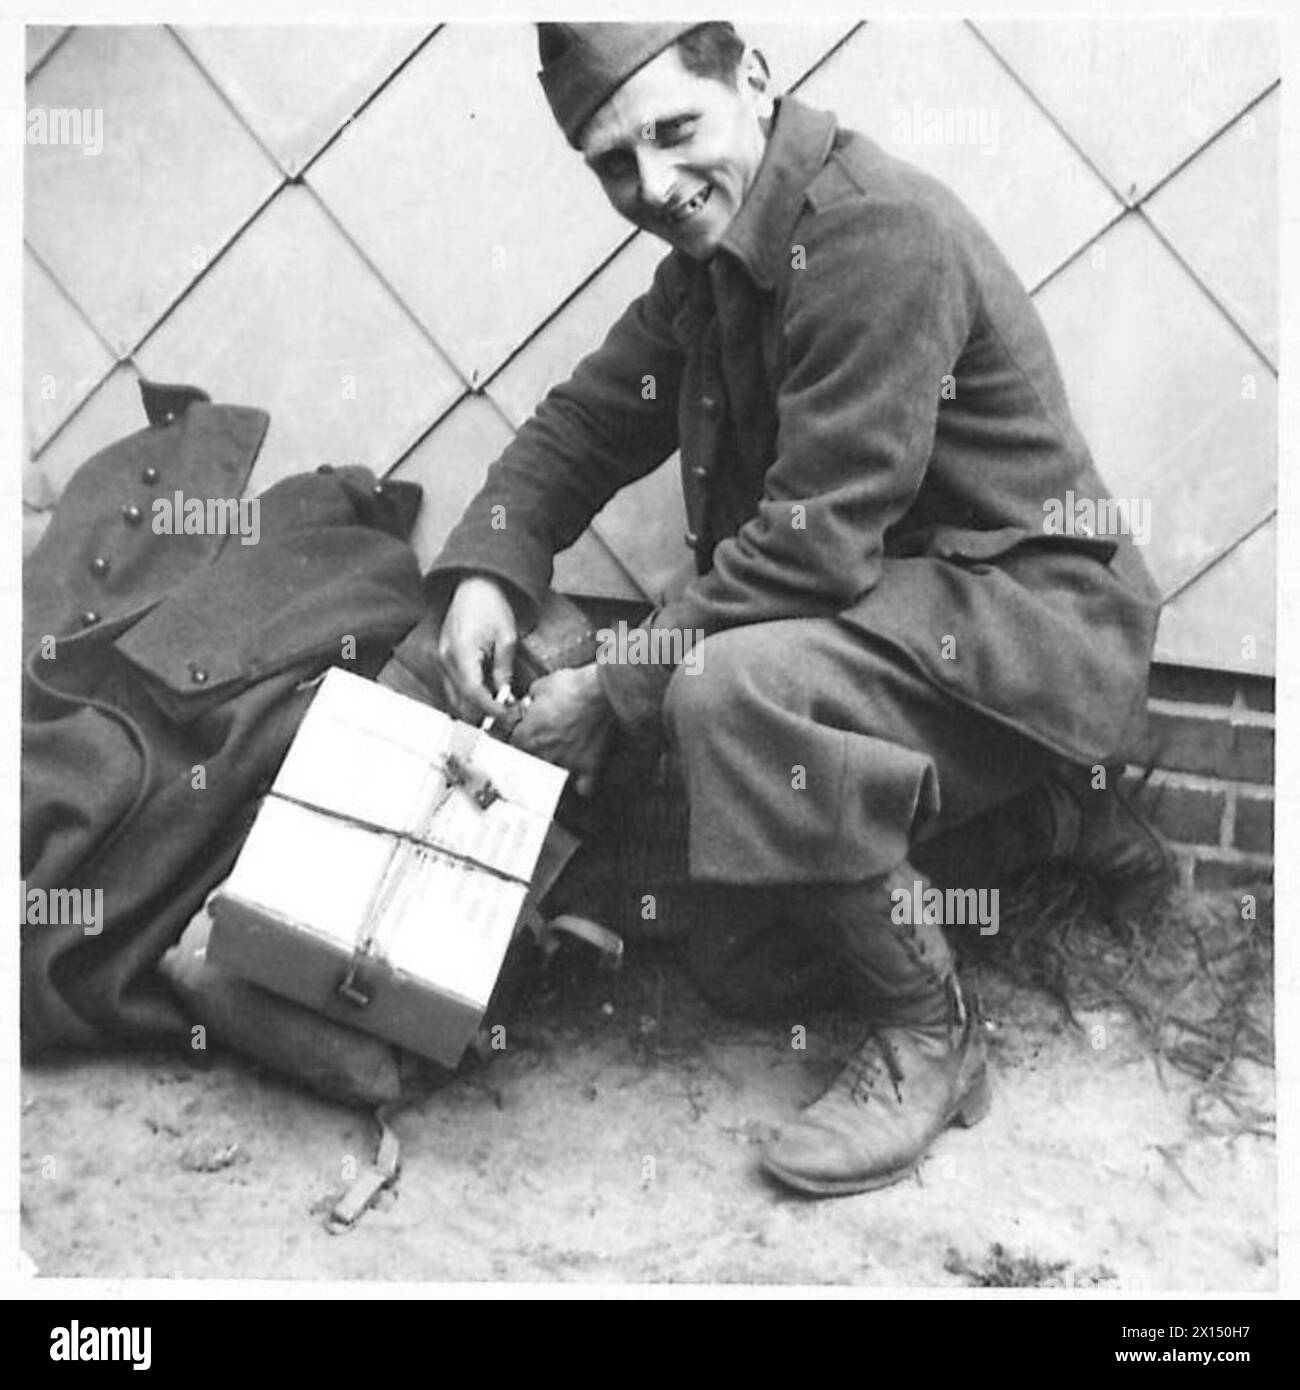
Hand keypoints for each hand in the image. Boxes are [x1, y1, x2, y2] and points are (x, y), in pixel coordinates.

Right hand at [436, 575, 517, 721]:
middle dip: (483, 712)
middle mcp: (446, 658)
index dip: (491, 709)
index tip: (507, 716)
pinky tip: (485, 694)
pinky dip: (466, 694)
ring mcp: (441, 658)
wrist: (475, 585)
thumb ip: (504, 669)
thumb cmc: (491, 606)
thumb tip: (504, 695)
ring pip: (453, 696)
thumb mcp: (507, 637)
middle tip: (506, 715)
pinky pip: (451, 685)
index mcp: (462, 652)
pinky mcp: (442, 657)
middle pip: (460, 700)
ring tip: (498, 706)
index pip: (474, 693)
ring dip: (474, 706)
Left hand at [511, 664, 613, 791]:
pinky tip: (578, 778)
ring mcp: (566, 764)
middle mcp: (543, 756)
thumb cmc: (572, 688)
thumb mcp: (540, 686)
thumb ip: (530, 701)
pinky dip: (580, 782)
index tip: (525, 726)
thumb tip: (532, 702)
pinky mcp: (588, 765)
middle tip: (543, 736)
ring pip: (551, 776)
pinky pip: (583, 786)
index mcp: (527, 738)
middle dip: (533, 750)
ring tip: (557, 753)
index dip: (520, 732)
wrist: (601, 692)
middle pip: (530, 763)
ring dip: (551, 767)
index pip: (513, 744)